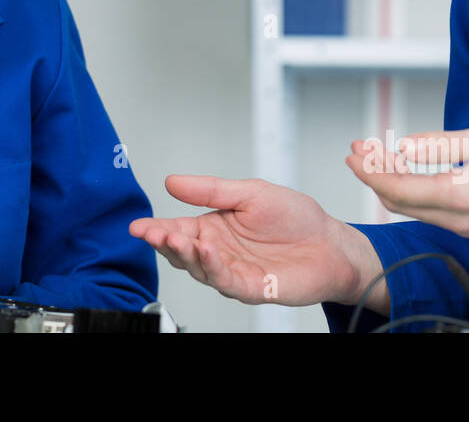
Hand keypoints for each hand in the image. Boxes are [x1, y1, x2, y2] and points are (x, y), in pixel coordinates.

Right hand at [129, 175, 377, 306]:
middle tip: (152, 233)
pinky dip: (212, 268)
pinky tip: (206, 251)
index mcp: (215, 227)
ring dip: (185, 255)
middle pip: (182, 252)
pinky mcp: (250, 287)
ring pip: (199, 269)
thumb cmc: (296, 218)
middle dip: (164, 243)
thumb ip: (210, 189)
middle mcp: (219, 252)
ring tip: (175, 239)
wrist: (331, 242)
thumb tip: (172, 181)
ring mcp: (233, 271)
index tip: (137, 226)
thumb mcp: (250, 192)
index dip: (156, 229)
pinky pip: (226, 280)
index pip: (178, 229)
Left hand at [344, 122, 468, 236]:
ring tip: (375, 155)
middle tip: (358, 149)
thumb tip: (404, 147)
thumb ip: (443, 145)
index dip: (370, 171)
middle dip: (373, 175)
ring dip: (390, 181)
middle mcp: (460, 220)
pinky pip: (430, 209)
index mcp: (462, 197)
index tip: (353, 152)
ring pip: (413, 207)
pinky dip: (410, 188)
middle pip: (400, 201)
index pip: (399, 190)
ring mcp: (467, 225)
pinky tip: (406, 168)